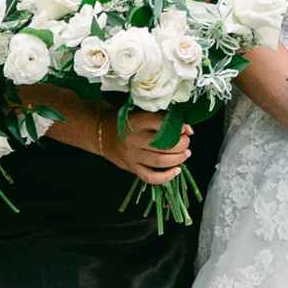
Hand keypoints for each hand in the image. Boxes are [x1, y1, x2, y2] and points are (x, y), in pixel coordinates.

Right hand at [64, 106, 195, 184]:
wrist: (100, 132)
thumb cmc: (123, 120)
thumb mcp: (138, 111)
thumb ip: (159, 117)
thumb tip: (185, 128)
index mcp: (135, 121)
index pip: (160, 124)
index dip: (177, 127)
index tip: (186, 128)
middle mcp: (133, 140)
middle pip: (162, 145)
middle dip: (180, 144)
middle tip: (186, 141)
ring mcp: (131, 156)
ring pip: (159, 161)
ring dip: (177, 158)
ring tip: (186, 154)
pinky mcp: (131, 168)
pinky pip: (150, 177)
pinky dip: (166, 177)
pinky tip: (176, 171)